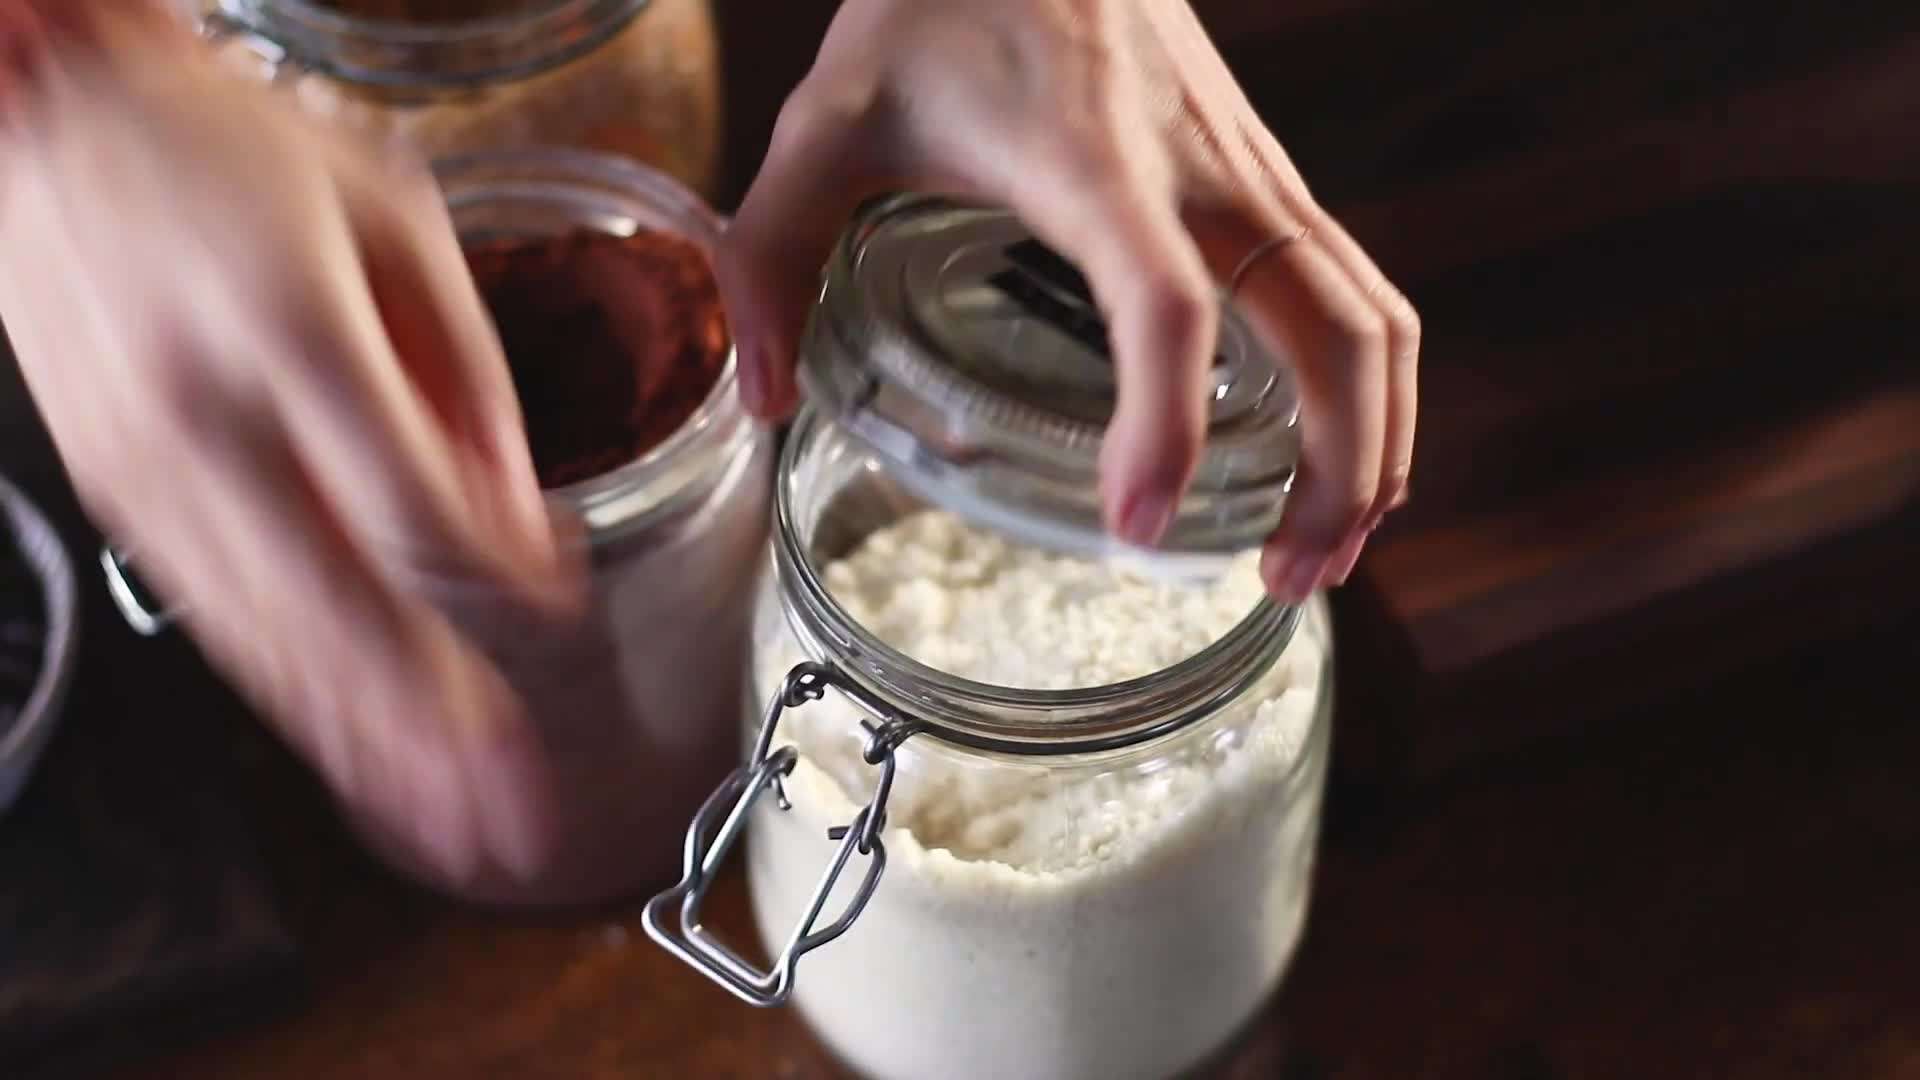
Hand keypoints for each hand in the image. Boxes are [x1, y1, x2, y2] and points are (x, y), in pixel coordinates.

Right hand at [0, 20, 574, 884]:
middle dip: (441, 727)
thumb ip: (467, 371)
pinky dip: (294, 700)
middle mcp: (212, 420)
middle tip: (515, 811)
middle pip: (346, 610)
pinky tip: (348, 749)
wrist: (54, 116)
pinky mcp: (121, 500)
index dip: (501, 589)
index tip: (562, 626)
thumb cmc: (231, 153)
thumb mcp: (390, 218)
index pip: (418, 514)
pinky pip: (221, 622)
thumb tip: (521, 509)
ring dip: (368, 747)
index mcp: (293, 332)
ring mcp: (150, 473)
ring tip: (448, 825)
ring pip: (274, 641)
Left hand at [721, 0, 1417, 599]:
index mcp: (1095, 163)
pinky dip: (1365, 382)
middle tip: (1282, 581)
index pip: (1165, 302)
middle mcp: (1205, 173)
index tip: (1138, 528)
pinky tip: (1328, 450)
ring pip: (1371, 313)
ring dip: (1373, 439)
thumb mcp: (827, 117)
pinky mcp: (1263, 177)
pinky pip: (1353, 287)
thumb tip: (763, 398)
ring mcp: (1253, 173)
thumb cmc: (936, 4)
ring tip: (1323, 548)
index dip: (1164, 420)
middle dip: (1335, 470)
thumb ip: (771, 253)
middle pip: (1333, 331)